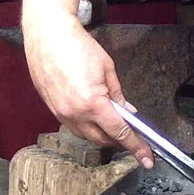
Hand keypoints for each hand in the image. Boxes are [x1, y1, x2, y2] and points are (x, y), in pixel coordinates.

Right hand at [24, 14, 153, 167]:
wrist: (48, 36)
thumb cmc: (77, 47)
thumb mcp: (107, 70)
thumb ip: (118, 96)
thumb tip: (127, 112)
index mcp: (93, 103)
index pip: (120, 132)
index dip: (136, 147)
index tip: (146, 159)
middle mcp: (75, 114)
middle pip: (103, 139)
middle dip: (119, 139)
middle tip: (131, 131)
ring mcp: (61, 114)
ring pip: (87, 136)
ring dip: (102, 133)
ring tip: (112, 120)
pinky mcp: (53, 110)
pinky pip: (74, 127)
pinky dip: (87, 126)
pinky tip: (94, 115)